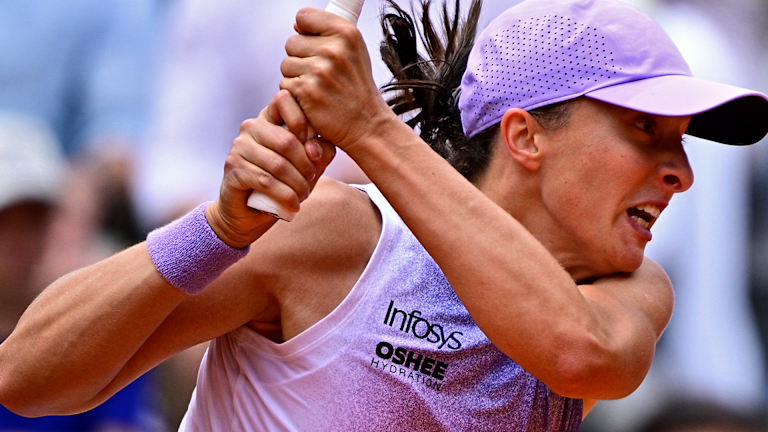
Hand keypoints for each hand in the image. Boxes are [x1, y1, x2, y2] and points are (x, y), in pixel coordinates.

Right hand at [206, 90, 335, 248]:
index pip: (284, 100)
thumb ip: (320, 151)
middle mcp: (251, 127)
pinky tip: (293, 205)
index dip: (303, 121)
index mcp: (269, 118)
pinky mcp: (233, 168)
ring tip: (303, 196)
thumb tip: (313, 148)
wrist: (250, 213)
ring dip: (297, 185)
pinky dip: (284, 196)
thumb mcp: (309, 166)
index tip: (312, 149)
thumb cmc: (283, 184)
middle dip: (305, 166)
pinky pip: (265, 181)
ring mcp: (239, 146)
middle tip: (311, 180)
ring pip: (278, 164)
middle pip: (287, 141)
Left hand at [279, 8, 398, 153]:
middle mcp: (334, 49)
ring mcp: (319, 70)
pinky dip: (295, 95)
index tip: (314, 44)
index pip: (304, 16)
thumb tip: (297, 26)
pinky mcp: (305, 90)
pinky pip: (285, 85)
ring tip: (319, 89)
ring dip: (296, 78)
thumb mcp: (355, 52)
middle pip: (291, 42)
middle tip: (321, 75)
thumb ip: (329, 35)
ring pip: (286, 65)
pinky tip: (313, 101)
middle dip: (300, 58)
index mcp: (347, 33)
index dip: (304, 31)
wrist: (366, 125)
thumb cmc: (358, 89)